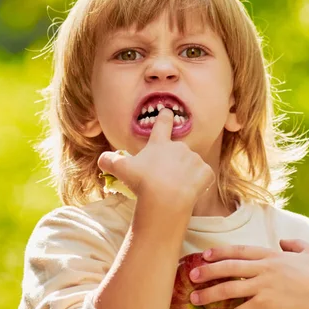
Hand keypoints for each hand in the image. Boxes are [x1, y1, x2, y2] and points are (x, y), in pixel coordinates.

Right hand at [97, 108, 214, 209]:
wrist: (165, 198)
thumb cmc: (142, 181)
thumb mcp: (121, 169)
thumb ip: (110, 161)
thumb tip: (102, 159)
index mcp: (160, 143)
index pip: (163, 123)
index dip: (165, 116)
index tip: (167, 111)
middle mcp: (180, 147)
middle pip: (177, 151)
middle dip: (173, 162)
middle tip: (163, 178)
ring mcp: (195, 159)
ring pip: (191, 165)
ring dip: (186, 173)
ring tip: (175, 187)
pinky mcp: (205, 172)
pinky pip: (204, 177)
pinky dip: (199, 183)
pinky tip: (190, 191)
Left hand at [187, 239, 308, 308]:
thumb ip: (297, 244)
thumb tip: (284, 241)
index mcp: (272, 256)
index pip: (240, 251)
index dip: (220, 252)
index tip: (205, 254)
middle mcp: (264, 268)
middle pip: (228, 267)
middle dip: (208, 271)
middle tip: (192, 275)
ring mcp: (263, 286)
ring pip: (229, 288)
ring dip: (209, 294)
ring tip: (195, 299)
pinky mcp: (264, 305)